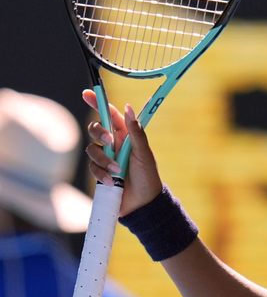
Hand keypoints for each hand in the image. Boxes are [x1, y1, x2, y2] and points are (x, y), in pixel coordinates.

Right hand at [83, 90, 162, 215]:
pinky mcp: (100, 173)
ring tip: (118, 171)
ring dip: (104, 160)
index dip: (98, 103)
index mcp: (126, 135)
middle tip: (111, 141)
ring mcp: (106, 158)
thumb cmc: (148, 176)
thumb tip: (128, 108)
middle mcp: (114, 144)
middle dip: (99, 133)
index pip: (110, 115)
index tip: (88, 93)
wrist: (143, 203)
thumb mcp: (144, 153)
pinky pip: (92, 168)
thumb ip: (136, 132)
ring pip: (91, 150)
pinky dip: (101, 174)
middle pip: (95, 129)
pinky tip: (113, 182)